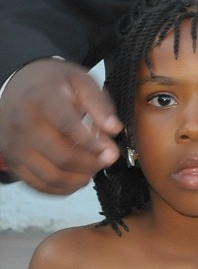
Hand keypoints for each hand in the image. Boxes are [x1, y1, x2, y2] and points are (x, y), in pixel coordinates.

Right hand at [0, 58, 120, 192]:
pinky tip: (78, 180)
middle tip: (108, 160)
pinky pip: (37, 184)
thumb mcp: (81, 80)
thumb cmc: (54, 83)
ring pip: (50, 176)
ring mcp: (14, 146)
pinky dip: (61, 188)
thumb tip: (113, 129)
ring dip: (78, 179)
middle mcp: (22, 124)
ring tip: (95, 169)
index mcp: (41, 100)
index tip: (111, 151)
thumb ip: (99, 104)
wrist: (19, 85)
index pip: (68, 127)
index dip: (92, 143)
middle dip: (91, 164)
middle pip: (61, 156)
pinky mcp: (12, 161)